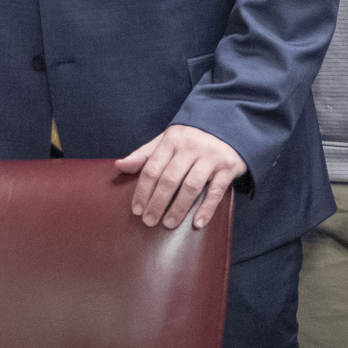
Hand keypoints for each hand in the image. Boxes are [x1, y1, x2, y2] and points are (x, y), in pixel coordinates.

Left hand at [115, 125, 246, 230]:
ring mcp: (211, 157)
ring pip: (192, 186)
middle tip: (149, 221)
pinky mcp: (227, 167)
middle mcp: (191, 147)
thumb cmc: (190, 139)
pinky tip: (197, 223)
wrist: (227, 124)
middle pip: (170, 179)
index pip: (153, 168)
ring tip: (168, 224)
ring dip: (179, 207)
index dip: (142, 191)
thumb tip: (119, 166)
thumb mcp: (166, 141)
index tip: (136, 209)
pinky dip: (207, 208)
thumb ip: (144, 155)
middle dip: (157, 202)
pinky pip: (216, 191)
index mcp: (172, 140)